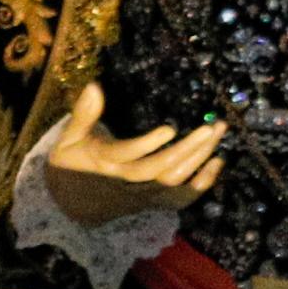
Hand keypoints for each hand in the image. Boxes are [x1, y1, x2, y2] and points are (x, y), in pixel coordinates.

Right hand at [42, 80, 224, 229]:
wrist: (74, 202)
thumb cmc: (73, 162)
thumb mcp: (69, 138)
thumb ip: (83, 115)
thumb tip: (94, 86)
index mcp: (103, 164)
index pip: (126, 156)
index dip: (147, 145)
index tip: (169, 129)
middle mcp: (126, 182)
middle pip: (159, 171)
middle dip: (187, 150)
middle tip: (209, 127)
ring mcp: (143, 194)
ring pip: (175, 181)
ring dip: (199, 159)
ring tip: (217, 132)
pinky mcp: (154, 199)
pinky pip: (182, 195)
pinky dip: (202, 182)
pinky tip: (218, 160)